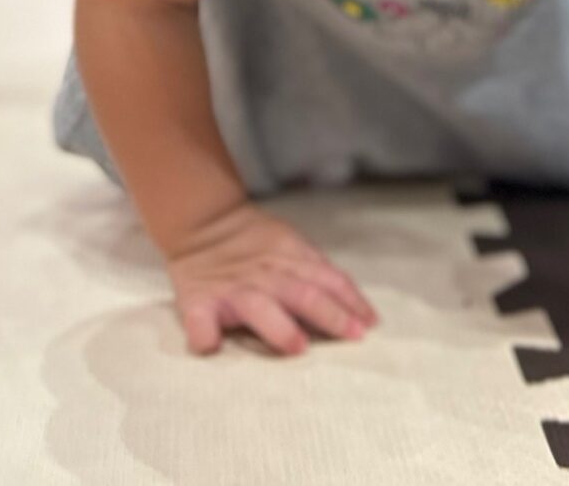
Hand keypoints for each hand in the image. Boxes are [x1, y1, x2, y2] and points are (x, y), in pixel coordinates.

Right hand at [165, 201, 376, 355]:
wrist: (202, 222)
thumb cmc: (253, 245)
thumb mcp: (289, 246)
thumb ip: (315, 273)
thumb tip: (358, 312)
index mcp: (290, 259)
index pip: (329, 280)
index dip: (352, 302)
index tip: (370, 325)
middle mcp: (265, 275)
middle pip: (303, 294)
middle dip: (330, 315)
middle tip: (352, 336)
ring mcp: (232, 290)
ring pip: (259, 308)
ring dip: (280, 328)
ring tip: (298, 346)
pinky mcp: (198, 302)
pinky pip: (199, 321)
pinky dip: (204, 334)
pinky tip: (211, 346)